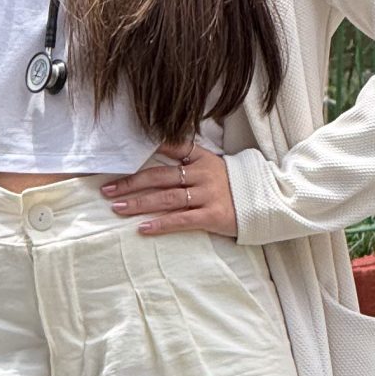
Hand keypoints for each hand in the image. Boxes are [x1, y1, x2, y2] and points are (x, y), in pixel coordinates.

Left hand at [101, 139, 236, 238]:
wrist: (266, 202)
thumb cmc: (234, 185)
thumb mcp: (213, 165)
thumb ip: (189, 160)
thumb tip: (157, 153)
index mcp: (202, 158)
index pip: (172, 148)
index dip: (146, 148)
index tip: (121, 153)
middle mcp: (203, 174)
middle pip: (160, 176)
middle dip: (131, 183)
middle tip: (107, 190)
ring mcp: (208, 195)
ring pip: (166, 198)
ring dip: (139, 203)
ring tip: (117, 208)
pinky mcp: (212, 216)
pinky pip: (181, 220)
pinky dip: (160, 224)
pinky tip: (142, 228)